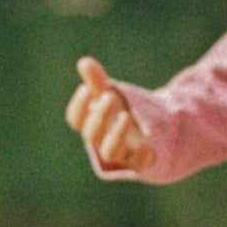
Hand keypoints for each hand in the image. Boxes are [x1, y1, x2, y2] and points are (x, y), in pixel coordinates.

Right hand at [66, 56, 155, 174]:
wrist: (150, 135)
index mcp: (92, 124)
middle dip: (99, 115)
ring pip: (110, 151)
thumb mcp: (112, 94)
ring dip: (115, 134)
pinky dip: (142, 154)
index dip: (79, 106)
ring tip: (125, 116)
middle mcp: (102, 141)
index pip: (76, 119)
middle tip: (110, 96)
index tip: (87, 88)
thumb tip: (84, 62)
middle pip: (92, 134)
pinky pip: (138, 164)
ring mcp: (121, 153)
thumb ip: (98, 81)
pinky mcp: (139, 162)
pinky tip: (147, 141)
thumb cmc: (122, 111)